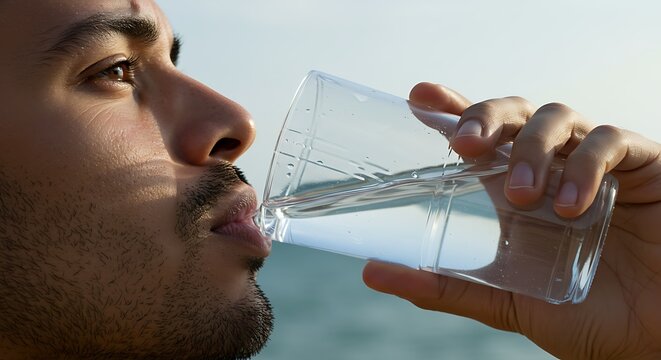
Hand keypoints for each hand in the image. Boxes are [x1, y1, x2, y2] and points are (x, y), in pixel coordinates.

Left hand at [363, 83, 660, 358]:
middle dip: (486, 117)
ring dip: (533, 148)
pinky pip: (610, 142)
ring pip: (556, 117)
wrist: (657, 338)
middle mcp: (552, 170)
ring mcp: (595, 165)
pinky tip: (572, 206)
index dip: (452, 108)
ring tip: (521, 196)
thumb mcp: (508, 303)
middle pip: (513, 113)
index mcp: (515, 192)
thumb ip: (446, 288)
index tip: (419, 96)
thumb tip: (372, 273)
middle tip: (464, 144)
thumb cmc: (591, 317)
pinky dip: (586, 165)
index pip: (481, 136)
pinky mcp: (642, 166)